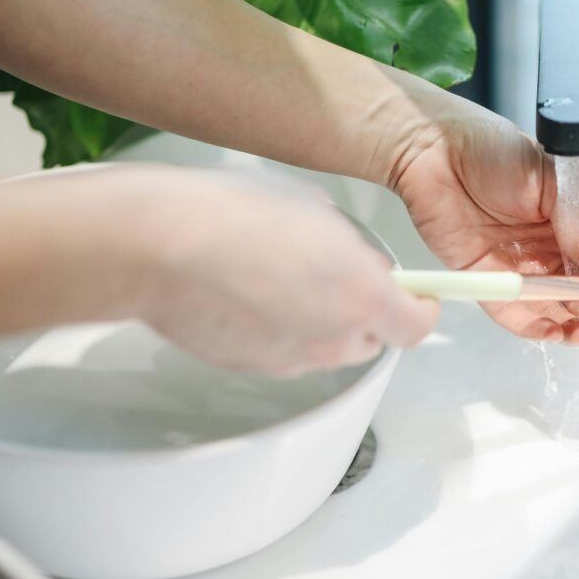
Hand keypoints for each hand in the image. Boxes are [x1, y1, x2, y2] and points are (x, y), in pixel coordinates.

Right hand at [120, 167, 438, 374]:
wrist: (160, 246)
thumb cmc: (231, 217)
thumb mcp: (314, 211)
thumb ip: (348, 246)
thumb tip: (350, 256)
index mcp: (361, 295)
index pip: (417, 325)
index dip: (418, 309)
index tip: (416, 297)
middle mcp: (332, 338)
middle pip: (372, 339)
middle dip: (365, 311)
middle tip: (337, 274)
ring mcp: (291, 359)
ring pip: (326, 347)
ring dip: (320, 321)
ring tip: (283, 277)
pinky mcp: (252, 368)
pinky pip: (283, 352)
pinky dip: (279, 331)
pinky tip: (251, 294)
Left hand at [388, 104, 578, 344]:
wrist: (433, 149)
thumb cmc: (489, 150)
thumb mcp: (550, 181)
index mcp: (569, 222)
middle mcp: (546, 249)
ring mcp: (517, 268)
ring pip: (555, 308)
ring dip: (578, 324)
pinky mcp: (485, 281)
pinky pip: (514, 313)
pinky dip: (537, 328)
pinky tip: (560, 334)